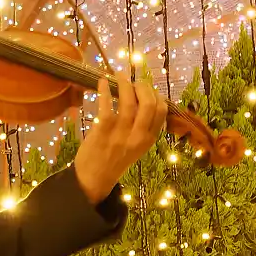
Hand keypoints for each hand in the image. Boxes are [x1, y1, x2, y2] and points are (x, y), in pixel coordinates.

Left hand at [74, 66, 167, 203]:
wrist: (94, 179)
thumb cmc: (115, 160)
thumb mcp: (137, 147)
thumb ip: (143, 127)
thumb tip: (144, 99)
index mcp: (149, 139)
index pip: (162, 111)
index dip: (156, 94)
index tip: (147, 89)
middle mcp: (138, 136)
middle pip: (149, 103)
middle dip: (143, 86)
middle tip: (134, 81)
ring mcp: (121, 133)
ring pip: (129, 101)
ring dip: (124, 84)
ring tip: (119, 76)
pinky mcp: (103, 131)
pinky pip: (106, 105)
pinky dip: (105, 90)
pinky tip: (102, 82)